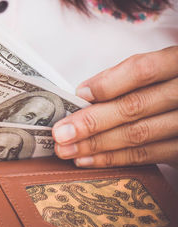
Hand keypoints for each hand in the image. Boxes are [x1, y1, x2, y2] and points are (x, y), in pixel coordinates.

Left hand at [53, 46, 177, 167]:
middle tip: (60, 133)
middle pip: (134, 107)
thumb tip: (85, 93)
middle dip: (91, 122)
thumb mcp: (161, 67)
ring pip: (138, 135)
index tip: (78, 95)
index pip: (142, 70)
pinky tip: (87, 160)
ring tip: (66, 150)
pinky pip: (147, 156)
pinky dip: (114, 159)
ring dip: (96, 145)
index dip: (108, 83)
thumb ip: (129, 75)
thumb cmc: (170, 82)